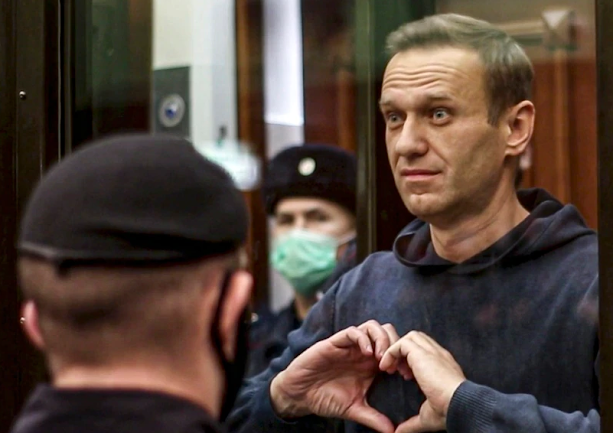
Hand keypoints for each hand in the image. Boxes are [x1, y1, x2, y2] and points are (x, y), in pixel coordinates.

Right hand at [271, 320, 398, 432]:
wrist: (300, 395)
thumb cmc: (326, 399)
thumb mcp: (353, 409)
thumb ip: (373, 417)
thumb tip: (392, 432)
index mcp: (370, 364)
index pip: (394, 349)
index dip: (403, 358)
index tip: (406, 375)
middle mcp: (362, 351)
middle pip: (387, 332)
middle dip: (395, 344)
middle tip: (395, 366)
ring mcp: (349, 345)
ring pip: (372, 327)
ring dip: (381, 339)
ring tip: (381, 358)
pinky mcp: (335, 342)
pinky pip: (352, 331)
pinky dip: (362, 338)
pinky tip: (366, 353)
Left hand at [379, 331, 465, 432]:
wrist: (459, 404)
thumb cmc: (448, 411)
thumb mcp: (427, 416)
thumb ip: (412, 422)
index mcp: (443, 366)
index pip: (426, 351)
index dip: (411, 361)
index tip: (405, 377)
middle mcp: (439, 355)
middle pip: (418, 339)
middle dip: (403, 351)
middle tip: (395, 370)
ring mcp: (432, 351)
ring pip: (411, 337)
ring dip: (397, 349)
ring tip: (389, 368)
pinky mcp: (422, 353)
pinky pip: (402, 343)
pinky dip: (391, 352)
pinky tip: (387, 368)